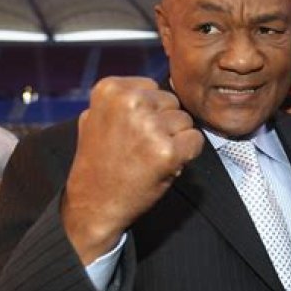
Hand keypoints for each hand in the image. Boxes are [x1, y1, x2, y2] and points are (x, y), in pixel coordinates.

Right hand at [62, 77, 203, 263]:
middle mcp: (131, 102)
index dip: (148, 112)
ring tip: (148, 157)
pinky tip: (164, 165)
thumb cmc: (99, 162)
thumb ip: (121, 98)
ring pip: (185, 121)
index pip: (152, 87)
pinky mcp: (167, 151)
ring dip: (174, 140)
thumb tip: (152, 86)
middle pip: (172, 102)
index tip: (130, 132)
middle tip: (140, 147)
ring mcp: (150, 127)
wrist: (94, 204)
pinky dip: (187, 154)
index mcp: (111, 89)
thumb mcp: (94, 118)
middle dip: (163, 124)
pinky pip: (196, 141)